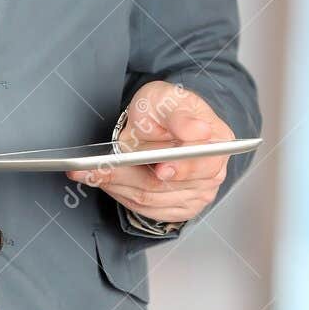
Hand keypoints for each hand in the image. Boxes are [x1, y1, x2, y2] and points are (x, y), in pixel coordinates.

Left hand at [68, 81, 232, 223]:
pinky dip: (121, 195)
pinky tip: (105, 180)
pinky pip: (144, 209)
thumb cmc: (164, 109)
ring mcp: (196, 195)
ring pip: (149, 199)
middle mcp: (211, 174)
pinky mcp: (176, 209)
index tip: (159, 169)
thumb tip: (199, 131)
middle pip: (167, 186)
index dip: (179, 168)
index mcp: (218, 142)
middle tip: (95, 168)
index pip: (201, 164)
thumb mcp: (168, 100)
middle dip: (128, 176)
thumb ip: (181, 117)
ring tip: (90, 171)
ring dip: (117, 185)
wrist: (157, 123)